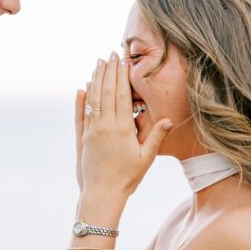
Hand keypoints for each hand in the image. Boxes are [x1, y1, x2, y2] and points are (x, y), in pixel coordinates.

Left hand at [75, 53, 172, 198]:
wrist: (102, 194)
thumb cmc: (127, 178)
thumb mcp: (146, 158)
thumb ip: (156, 136)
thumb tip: (169, 119)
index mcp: (122, 128)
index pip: (120, 94)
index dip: (121, 75)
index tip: (121, 60)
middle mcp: (104, 126)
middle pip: (105, 91)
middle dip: (108, 71)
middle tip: (109, 55)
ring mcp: (91, 131)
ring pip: (92, 99)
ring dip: (95, 80)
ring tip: (97, 64)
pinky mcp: (83, 138)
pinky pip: (81, 114)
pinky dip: (81, 99)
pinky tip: (82, 88)